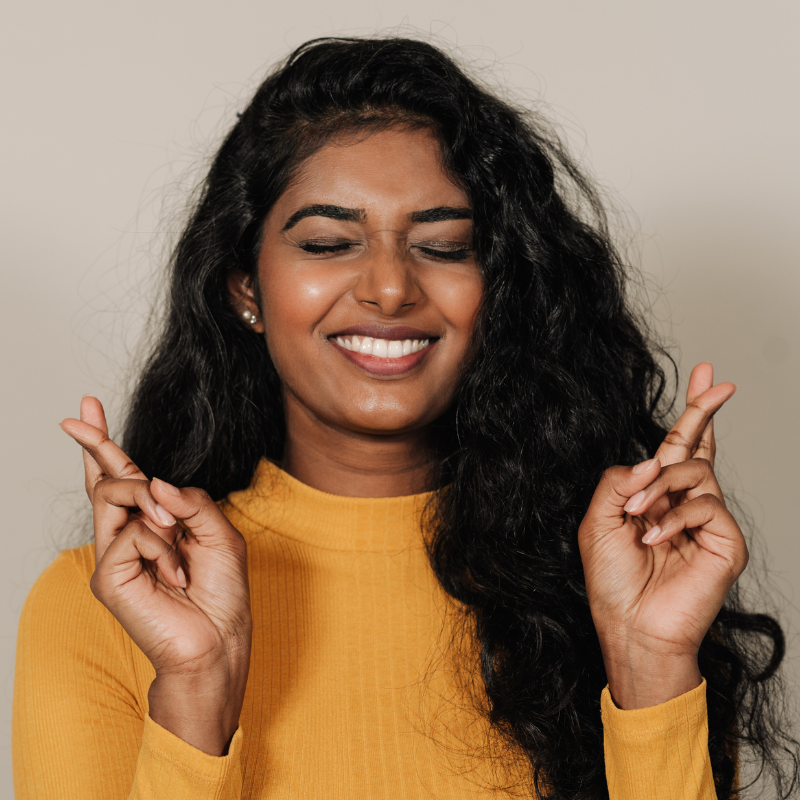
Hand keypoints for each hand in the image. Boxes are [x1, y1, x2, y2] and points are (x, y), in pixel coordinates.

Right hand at [60, 397, 251, 754]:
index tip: (87, 408)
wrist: (220, 639)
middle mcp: (129, 535)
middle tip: (85, 420)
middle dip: (100, 445)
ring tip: (176, 536)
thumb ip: (189, 501)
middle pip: (107, 479)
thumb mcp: (219, 532)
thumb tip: (155, 482)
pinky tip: (175, 574)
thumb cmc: (222, 591)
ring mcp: (114, 555)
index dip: (104, 444)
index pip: (122, 478)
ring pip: (116, 494)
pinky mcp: (107, 576)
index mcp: (154, 523)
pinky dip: (162, 547)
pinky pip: (132, 533)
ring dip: (153, 504)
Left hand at [578, 363, 747, 708]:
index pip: (678, 447)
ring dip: (660, 487)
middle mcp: (685, 503)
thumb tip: (652, 459)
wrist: (630, 626)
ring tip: (636, 515)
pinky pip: (706, 507)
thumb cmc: (612, 580)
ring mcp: (708, 522)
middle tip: (717, 383)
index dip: (693, 412)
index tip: (704, 375)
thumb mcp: (597, 521)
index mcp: (656, 496)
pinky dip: (673, 518)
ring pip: (695, 472)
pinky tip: (653, 538)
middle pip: (700, 446)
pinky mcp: (726, 543)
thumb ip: (618, 482)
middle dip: (705, 410)